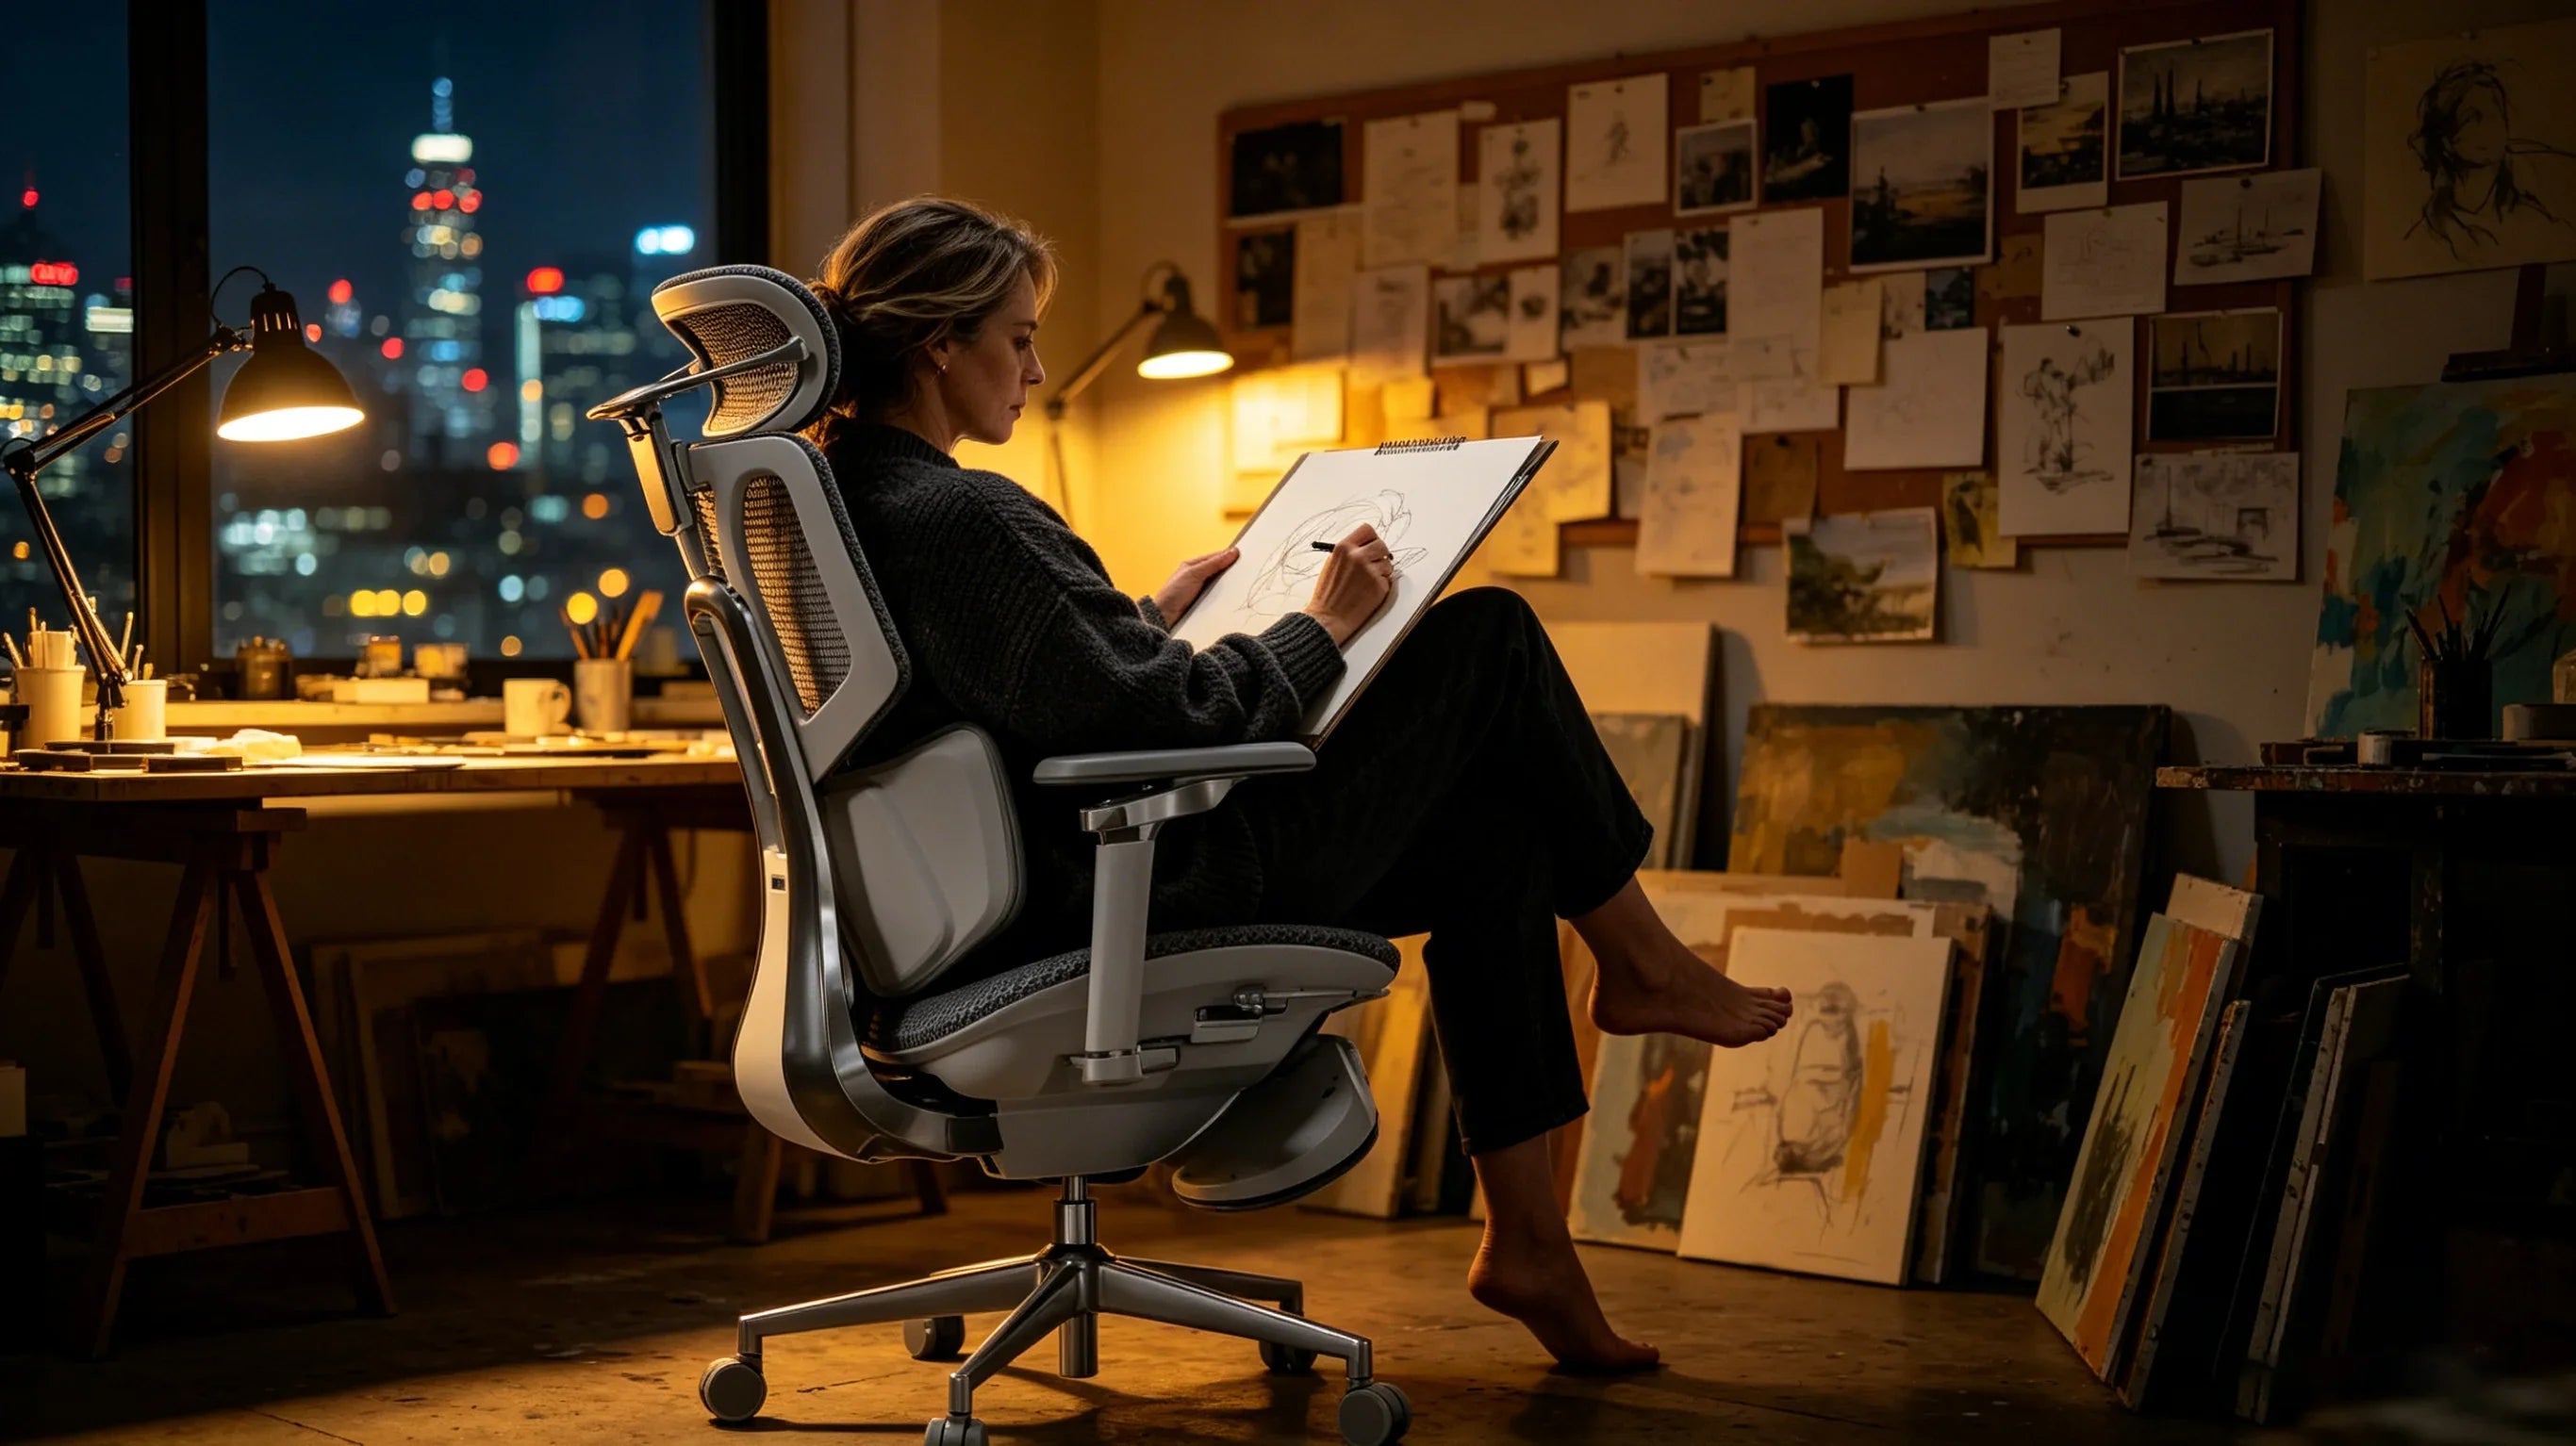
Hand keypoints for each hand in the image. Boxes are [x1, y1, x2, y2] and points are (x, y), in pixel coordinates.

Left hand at [1152, 546, 1237, 620]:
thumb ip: (1213, 563)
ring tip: (1241, 585)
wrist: (1164, 616)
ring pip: (1220, 585)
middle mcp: (1198, 576)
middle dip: (1230, 571)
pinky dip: (1224, 597)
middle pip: (1219, 570)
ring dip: (1228, 586)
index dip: (1228, 556)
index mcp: (1194, 565)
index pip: (1216, 557)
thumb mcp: (1194, 573)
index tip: (1242, 557)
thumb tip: (1231, 552)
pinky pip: (1218, 597)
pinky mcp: (1204, 602)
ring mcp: (1201, 589)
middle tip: (1245, 571)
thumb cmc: (1172, 593)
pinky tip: (1231, 598)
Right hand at [1301, 525, 1395, 646]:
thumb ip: (1349, 552)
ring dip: (1382, 571)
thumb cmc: (1328, 594)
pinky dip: (1381, 585)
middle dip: (1380, 554)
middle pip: (1381, 544)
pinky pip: (1388, 579)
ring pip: (1388, 562)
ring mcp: (1370, 571)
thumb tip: (1366, 546)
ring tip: (1366, 582)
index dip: (1371, 538)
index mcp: (1343, 548)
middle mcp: (1358, 556)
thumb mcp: (1332, 564)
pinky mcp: (1379, 586)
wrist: (1328, 618)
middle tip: (1374, 564)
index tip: (1371, 545)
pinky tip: (1368, 592)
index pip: (1367, 530)